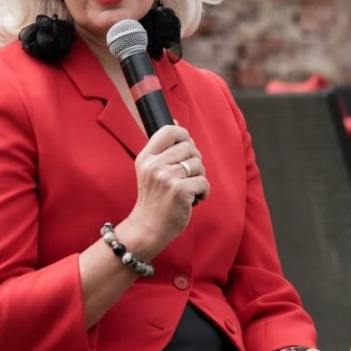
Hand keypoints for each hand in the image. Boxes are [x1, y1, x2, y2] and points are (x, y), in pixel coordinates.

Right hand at [118, 124, 210, 256]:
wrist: (148, 228)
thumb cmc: (154, 199)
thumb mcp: (149, 170)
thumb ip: (162, 149)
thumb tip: (176, 122)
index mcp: (146, 157)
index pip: (170, 130)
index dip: (183, 135)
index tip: (185, 147)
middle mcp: (154, 165)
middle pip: (189, 147)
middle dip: (194, 162)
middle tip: (185, 177)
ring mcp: (167, 177)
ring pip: (198, 165)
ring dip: (199, 178)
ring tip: (187, 189)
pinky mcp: (180, 191)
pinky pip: (204, 182)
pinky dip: (203, 192)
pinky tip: (192, 200)